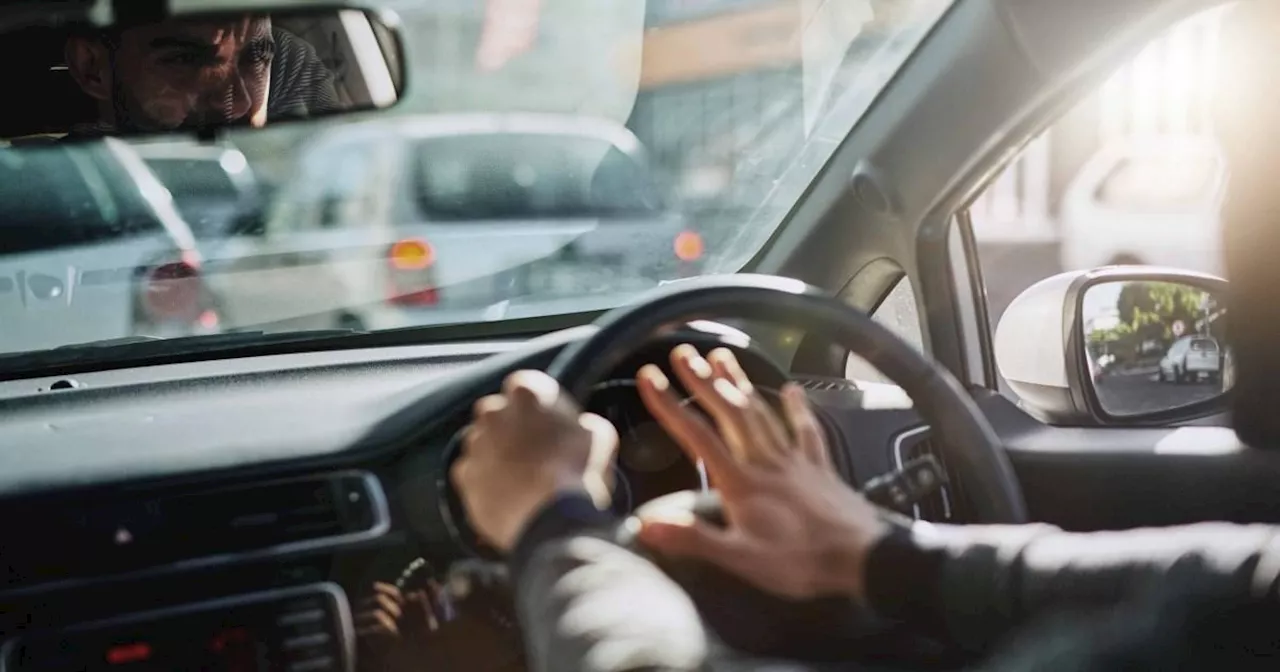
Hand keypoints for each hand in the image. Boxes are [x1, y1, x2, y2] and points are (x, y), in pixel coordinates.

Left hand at [451, 370, 618, 551]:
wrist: (552, 519)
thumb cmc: (579, 473)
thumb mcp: (599, 436)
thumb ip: (583, 422)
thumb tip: (581, 427)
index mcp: (527, 394)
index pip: (525, 385)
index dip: (536, 405)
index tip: (546, 420)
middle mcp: (493, 412)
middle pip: (497, 412)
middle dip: (511, 427)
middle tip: (534, 450)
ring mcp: (475, 444)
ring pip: (482, 442)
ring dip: (496, 454)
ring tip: (521, 477)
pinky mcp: (464, 475)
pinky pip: (472, 472)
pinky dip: (485, 480)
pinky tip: (506, 494)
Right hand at [634, 345, 888, 602]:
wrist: (864, 558)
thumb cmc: (802, 562)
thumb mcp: (741, 559)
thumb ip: (694, 539)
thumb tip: (647, 525)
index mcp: (742, 483)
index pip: (698, 436)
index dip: (670, 404)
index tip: (650, 377)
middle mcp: (766, 462)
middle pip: (730, 412)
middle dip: (704, 380)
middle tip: (684, 353)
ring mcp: (794, 460)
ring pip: (762, 412)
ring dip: (740, 383)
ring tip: (723, 356)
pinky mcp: (819, 467)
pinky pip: (806, 430)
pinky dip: (797, 408)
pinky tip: (792, 390)